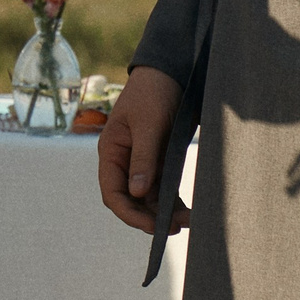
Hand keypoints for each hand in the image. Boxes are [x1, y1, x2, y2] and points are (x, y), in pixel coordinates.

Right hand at [97, 66, 184, 233]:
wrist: (172, 71)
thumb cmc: (154, 93)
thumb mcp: (148, 124)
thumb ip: (143, 159)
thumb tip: (136, 193)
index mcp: (111, 151)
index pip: (112, 192)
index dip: (129, 213)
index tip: (151, 226)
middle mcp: (124, 160)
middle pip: (131, 200)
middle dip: (149, 217)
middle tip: (174, 228)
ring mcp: (142, 162)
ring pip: (149, 198)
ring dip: (165, 212)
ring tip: (188, 221)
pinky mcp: (160, 160)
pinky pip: (163, 188)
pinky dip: (173, 201)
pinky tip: (187, 211)